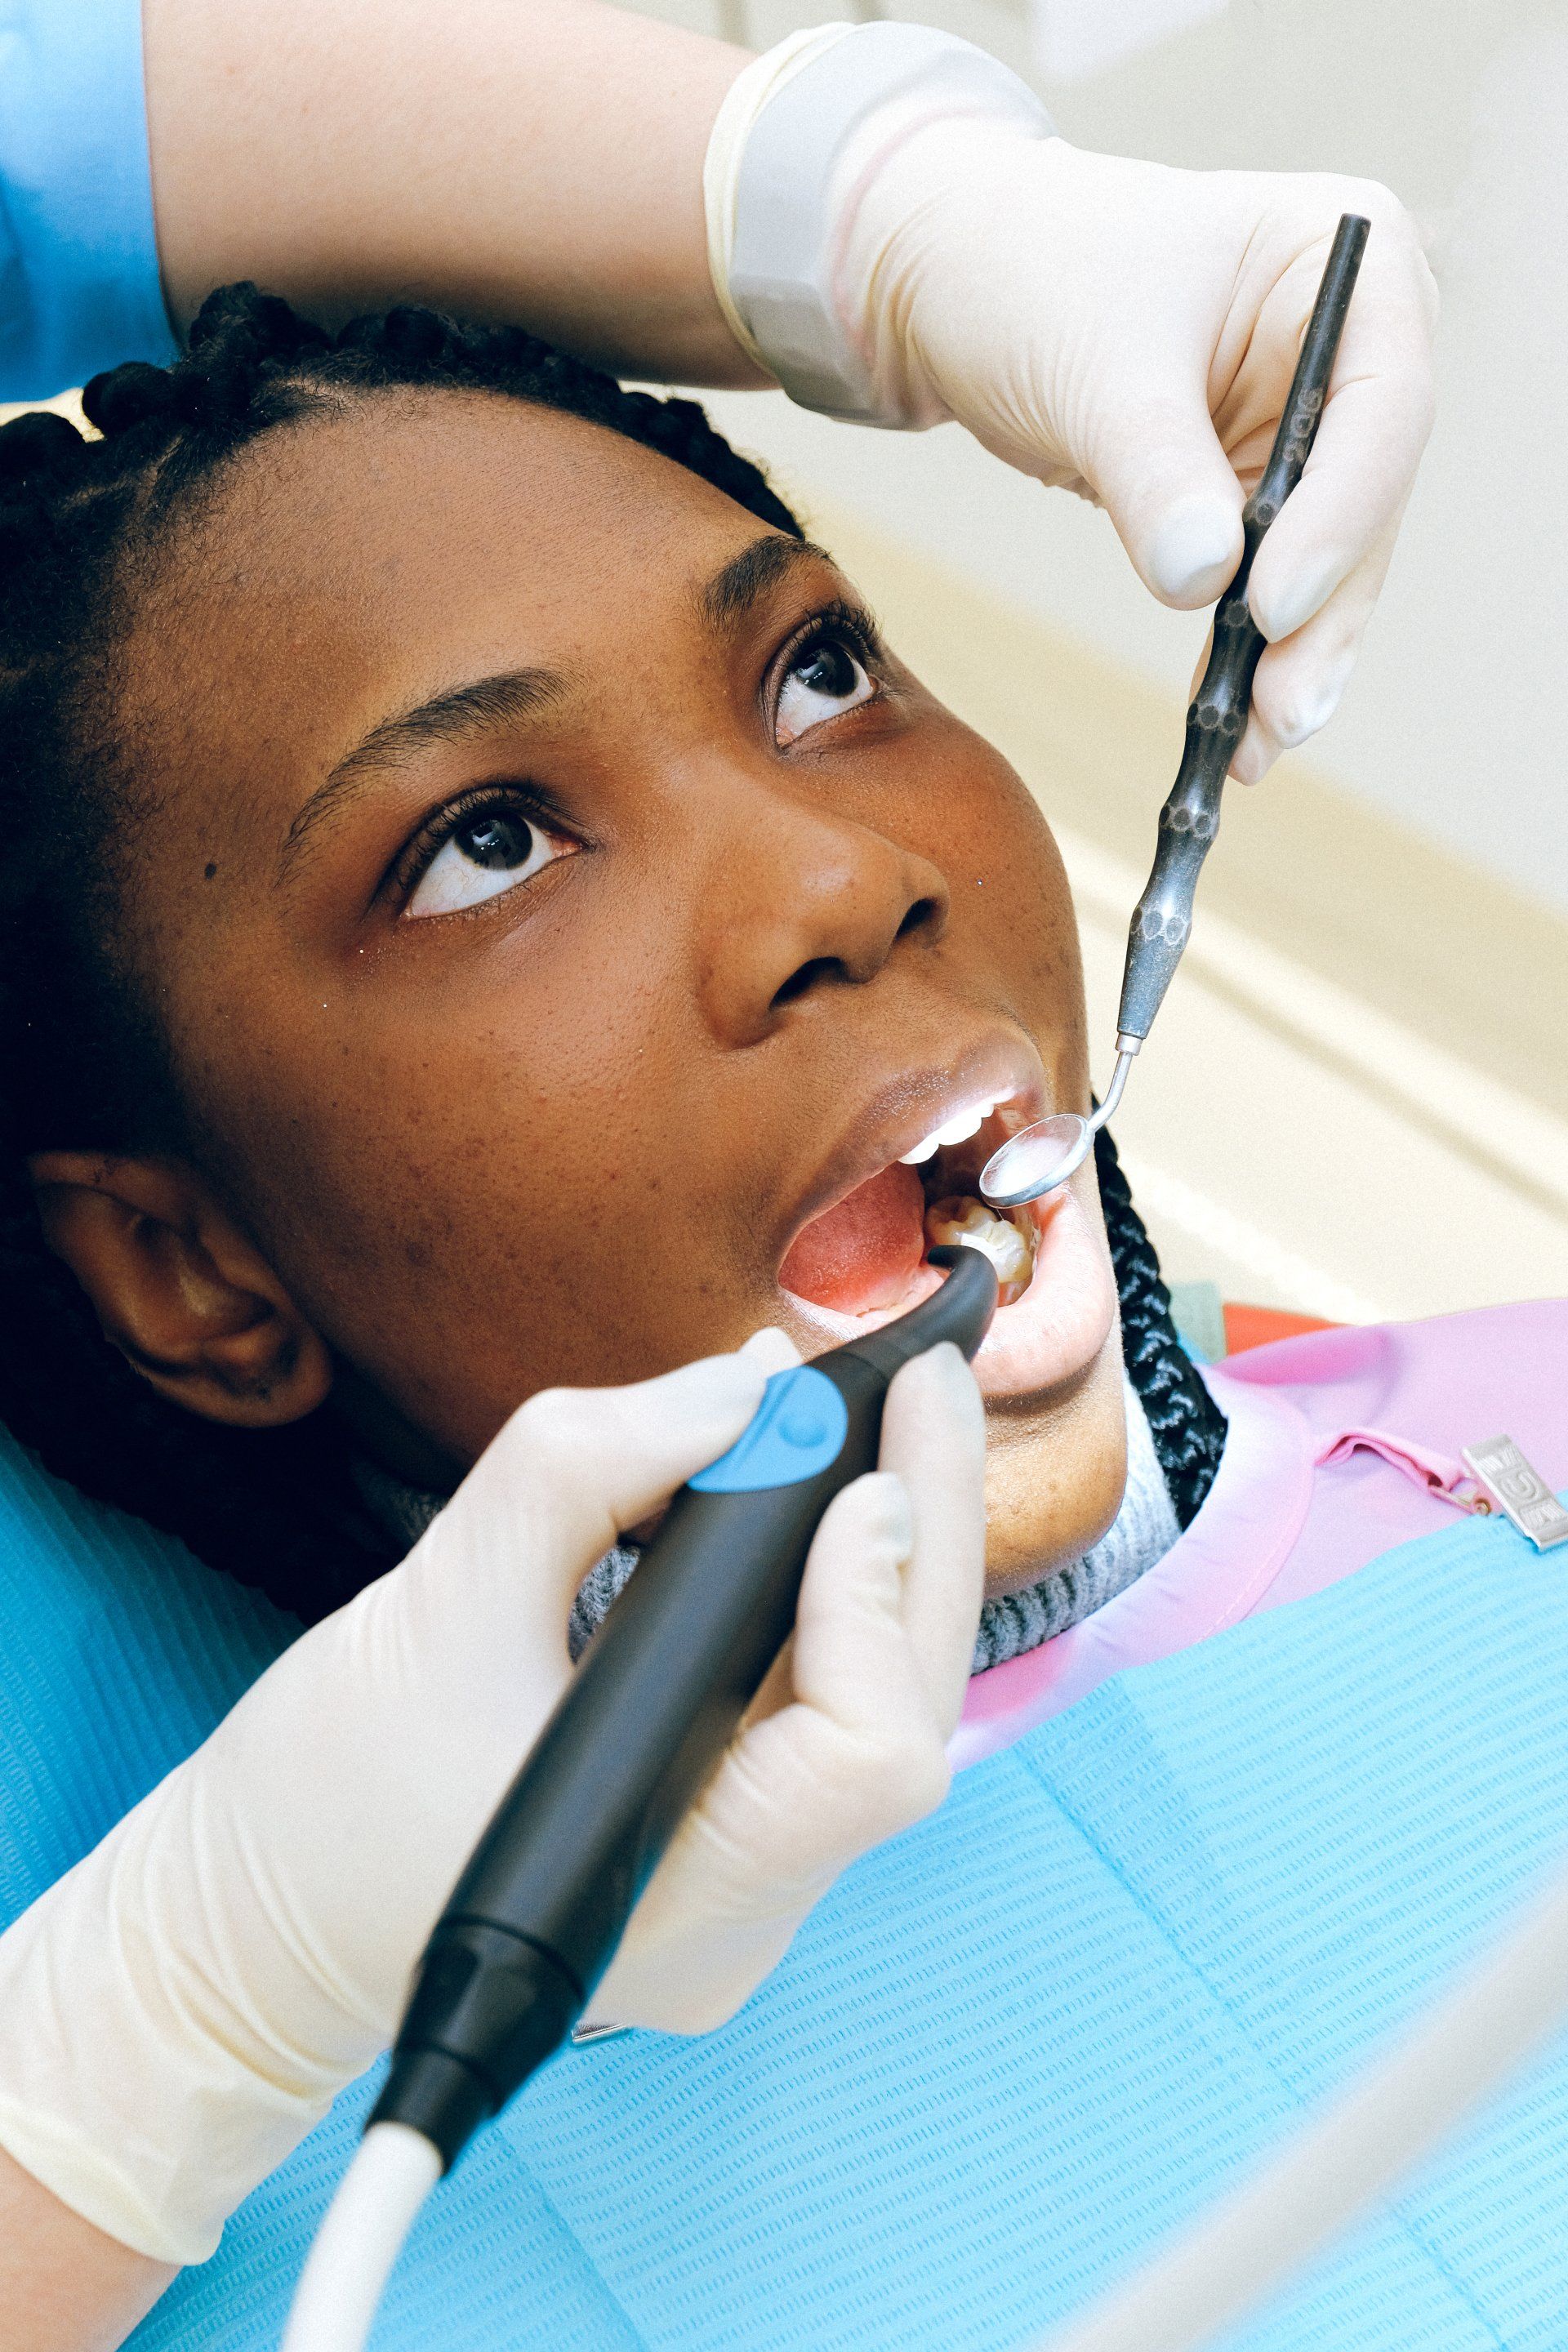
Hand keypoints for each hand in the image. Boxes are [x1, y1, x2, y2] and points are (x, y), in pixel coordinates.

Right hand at [0, 1335, 983, 2267]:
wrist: (248, 1925)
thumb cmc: (321, 1800)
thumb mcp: (440, 1598)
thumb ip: (591, 1465)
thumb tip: (745, 1382)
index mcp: (683, 1901)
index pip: (865, 1749)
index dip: (872, 1594)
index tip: (848, 1466)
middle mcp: (741, 1911)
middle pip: (900, 1707)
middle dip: (924, 1528)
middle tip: (926, 1376)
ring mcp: (736, 1884)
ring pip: (872, 1699)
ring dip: (889, 1551)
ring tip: (890, 1413)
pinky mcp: (714, 1837)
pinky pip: (815, 1701)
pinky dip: (827, 1592)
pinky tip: (823, 1491)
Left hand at [845, 133, 1437, 782]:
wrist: (951, 279)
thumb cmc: (1028, 272)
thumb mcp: (1096, 369)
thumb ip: (1157, 472)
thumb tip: (1204, 582)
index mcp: (1344, 257)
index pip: (1382, 404)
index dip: (1339, 516)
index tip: (1272, 605)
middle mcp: (1351, 338)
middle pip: (1367, 498)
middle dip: (1322, 613)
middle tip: (1283, 711)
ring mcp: (1307, 418)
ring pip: (1325, 557)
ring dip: (1293, 655)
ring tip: (1255, 744)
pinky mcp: (1253, 482)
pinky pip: (1268, 577)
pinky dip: (1248, 648)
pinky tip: (1231, 720)